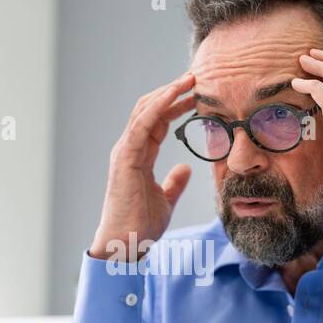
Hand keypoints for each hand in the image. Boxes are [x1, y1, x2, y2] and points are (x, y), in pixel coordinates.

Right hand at [89, 71, 196, 259]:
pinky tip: (174, 94)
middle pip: (150, 110)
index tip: (197, 96)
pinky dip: (158, 106)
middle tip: (196, 79)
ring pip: (145, 110)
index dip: (176, 106)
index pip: (157, 122)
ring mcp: (125, 151)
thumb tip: (186, 169)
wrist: (125, 244)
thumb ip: (174, 183)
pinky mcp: (125, 157)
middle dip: (172, 92)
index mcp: (138, 157)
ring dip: (167, 92)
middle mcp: (129, 149)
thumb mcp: (164, 200)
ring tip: (190, 79)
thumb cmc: (140, 226)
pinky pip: (142, 124)